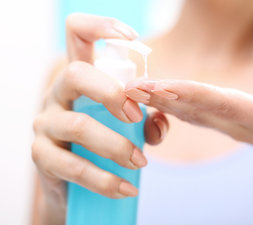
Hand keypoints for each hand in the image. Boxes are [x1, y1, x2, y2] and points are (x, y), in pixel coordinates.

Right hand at [32, 13, 167, 214]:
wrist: (79, 180)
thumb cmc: (106, 143)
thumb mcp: (130, 127)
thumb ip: (148, 120)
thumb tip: (159, 122)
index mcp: (80, 78)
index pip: (77, 34)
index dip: (101, 26)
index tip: (133, 36)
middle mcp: (58, 94)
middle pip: (77, 73)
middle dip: (112, 92)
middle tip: (137, 117)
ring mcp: (45, 124)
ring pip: (78, 125)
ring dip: (116, 145)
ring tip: (140, 163)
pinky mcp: (42, 156)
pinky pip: (73, 166)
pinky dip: (105, 180)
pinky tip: (127, 188)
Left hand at [125, 63, 252, 166]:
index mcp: (250, 117)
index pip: (214, 102)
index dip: (186, 94)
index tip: (158, 87)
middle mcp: (226, 121)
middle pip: (189, 107)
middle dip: (159, 97)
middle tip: (130, 87)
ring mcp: (215, 122)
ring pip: (180, 110)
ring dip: (154, 100)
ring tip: (130, 88)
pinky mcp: (210, 119)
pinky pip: (182, 112)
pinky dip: (161, 103)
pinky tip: (145, 96)